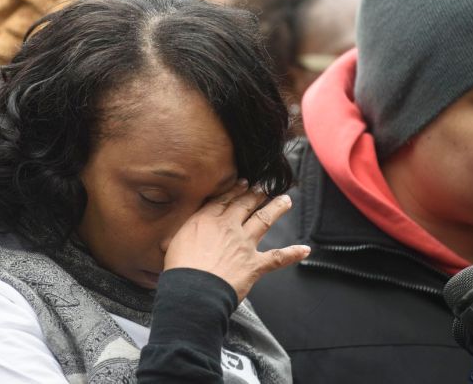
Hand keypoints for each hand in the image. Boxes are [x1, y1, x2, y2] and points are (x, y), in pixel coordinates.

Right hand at [163, 180, 309, 301]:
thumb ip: (177, 237)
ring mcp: (244, 244)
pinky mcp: (255, 264)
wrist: (194, 290)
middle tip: (263, 187)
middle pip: (246, 204)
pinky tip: (305, 249)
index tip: (244, 182)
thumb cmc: (179, 270)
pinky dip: (293, 254)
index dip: (236, 190)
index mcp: (206, 220)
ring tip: (285, 200)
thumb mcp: (171, 244)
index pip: (224, 200)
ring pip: (265, 220)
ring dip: (277, 208)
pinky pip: (278, 258)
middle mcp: (228, 227)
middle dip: (256, 194)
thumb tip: (167, 239)